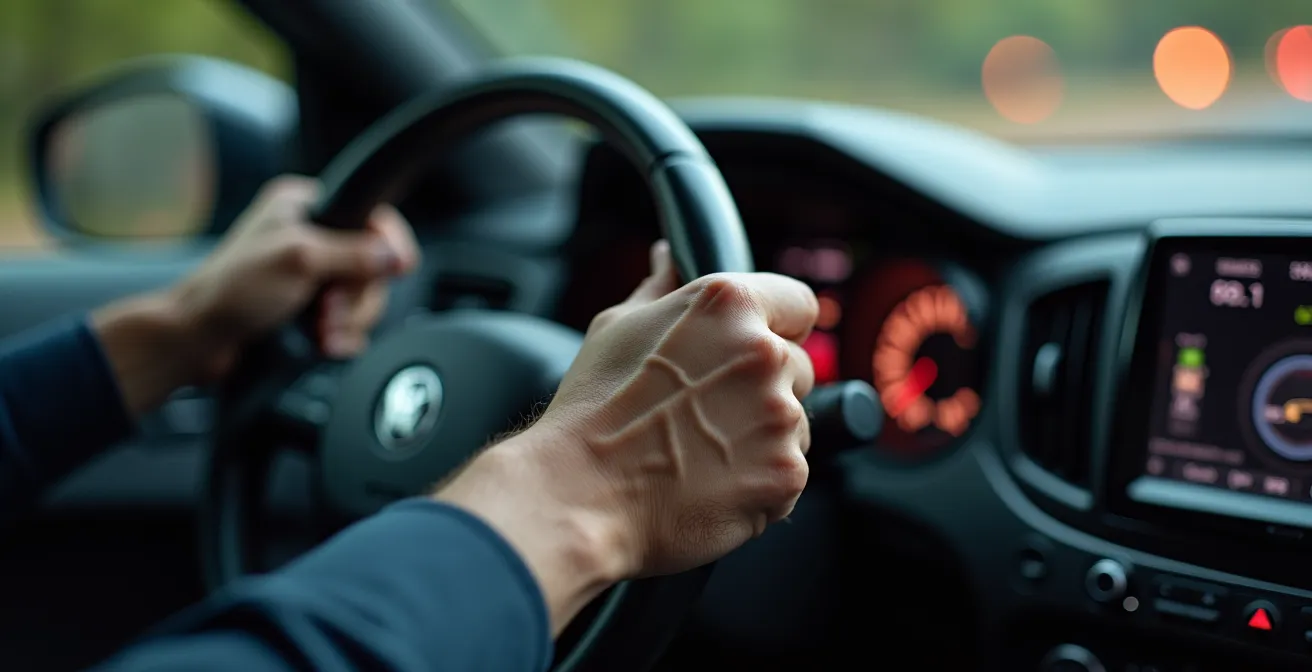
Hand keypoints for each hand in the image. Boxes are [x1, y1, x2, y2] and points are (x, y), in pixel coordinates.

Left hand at [93, 176, 418, 414]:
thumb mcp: (298, 260)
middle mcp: (311, 236)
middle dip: (355, 295)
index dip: (389, 242)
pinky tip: (325, 343)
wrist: (198, 340)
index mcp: (304, 206)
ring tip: (322, 331)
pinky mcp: (311, 309)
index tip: (399, 266)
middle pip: (372, 263)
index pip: (370, 215)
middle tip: (329, 309)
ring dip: (348, 320)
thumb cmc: (229, 291)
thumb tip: (394, 253)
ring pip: (363, 297)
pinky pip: (350, 322)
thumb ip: (353, 253)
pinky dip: (343, 336)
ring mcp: (312, 275)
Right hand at [437, 240, 816, 630]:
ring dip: (763, 438)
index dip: (779, 327)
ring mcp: (780, 416)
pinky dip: (758, 484)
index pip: (799, 303)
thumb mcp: (617, 327)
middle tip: (706, 412)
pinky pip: (787, 475)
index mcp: (729, 304)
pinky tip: (709, 483)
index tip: (754, 349)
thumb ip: (661, 287)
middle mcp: (764, 353)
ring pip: (794, 424)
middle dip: (763, 388)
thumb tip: (669, 257)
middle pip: (799, 367)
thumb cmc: (593, 410)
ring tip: (701, 452)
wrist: (580, 494)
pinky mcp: (785, 473)